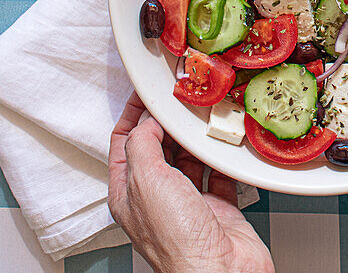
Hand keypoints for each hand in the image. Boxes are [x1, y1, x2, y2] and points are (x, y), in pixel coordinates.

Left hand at [108, 93, 273, 272]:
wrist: (221, 271)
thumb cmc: (179, 243)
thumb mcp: (145, 180)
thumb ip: (142, 143)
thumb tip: (147, 120)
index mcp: (128, 193)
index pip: (124, 143)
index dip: (133, 115)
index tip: (145, 93)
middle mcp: (156, 198)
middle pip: (157, 147)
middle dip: (166, 122)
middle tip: (179, 100)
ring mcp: (188, 202)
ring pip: (188, 158)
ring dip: (195, 137)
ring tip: (202, 116)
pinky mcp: (218, 207)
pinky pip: (218, 173)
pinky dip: (221, 157)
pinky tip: (224, 143)